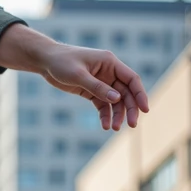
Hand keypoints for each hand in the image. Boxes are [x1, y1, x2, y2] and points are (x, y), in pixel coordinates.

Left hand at [0, 22, 149, 131]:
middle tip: (131, 125)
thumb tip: (116, 99)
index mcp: (110, 63)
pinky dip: (105, 115)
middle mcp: (109, 72)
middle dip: (130, 109)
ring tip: (114, 128)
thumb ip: (97, 87)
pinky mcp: (91, 91)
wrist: (46, 61)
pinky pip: (102, 105)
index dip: (140, 94)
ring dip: (117, 115)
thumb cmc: (61, 62)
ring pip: (115, 101)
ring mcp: (101, 82)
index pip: (132, 79)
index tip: (145, 110)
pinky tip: (105, 125)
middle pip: (126, 93)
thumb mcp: (78, 75)